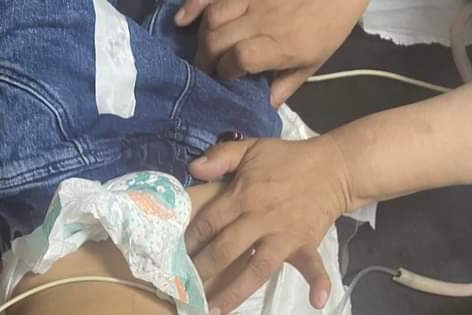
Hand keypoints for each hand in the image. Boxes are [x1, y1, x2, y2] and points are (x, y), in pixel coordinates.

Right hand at [175, 0, 366, 105]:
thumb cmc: (330, 24)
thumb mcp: (314, 63)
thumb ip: (286, 85)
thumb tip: (262, 106)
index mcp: (280, 45)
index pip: (239, 59)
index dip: (225, 72)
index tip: (225, 79)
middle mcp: (263, 20)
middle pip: (217, 41)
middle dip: (206, 60)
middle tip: (206, 71)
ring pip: (213, 18)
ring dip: (202, 37)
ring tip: (205, 49)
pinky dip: (194, 5)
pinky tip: (182, 18)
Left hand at [186, 134, 350, 314]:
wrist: (333, 166)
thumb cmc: (287, 160)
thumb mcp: (252, 149)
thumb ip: (221, 156)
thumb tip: (193, 168)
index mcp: (244, 195)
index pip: (210, 222)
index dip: (190, 242)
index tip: (173, 260)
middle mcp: (261, 219)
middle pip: (226, 250)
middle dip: (202, 272)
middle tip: (181, 293)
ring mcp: (284, 236)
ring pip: (256, 269)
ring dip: (234, 295)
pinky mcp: (305, 245)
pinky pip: (313, 265)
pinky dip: (318, 282)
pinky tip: (316, 303)